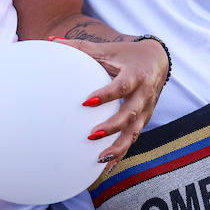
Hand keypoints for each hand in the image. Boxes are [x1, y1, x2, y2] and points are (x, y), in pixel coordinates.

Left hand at [54, 37, 167, 166]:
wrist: (158, 60)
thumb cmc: (126, 55)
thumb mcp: (107, 49)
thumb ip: (80, 47)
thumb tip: (51, 41)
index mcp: (135, 75)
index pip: (121, 87)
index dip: (106, 94)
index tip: (86, 101)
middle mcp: (144, 94)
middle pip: (130, 113)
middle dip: (112, 126)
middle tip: (91, 135)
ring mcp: (146, 110)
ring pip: (134, 132)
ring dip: (118, 146)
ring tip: (99, 158)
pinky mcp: (144, 120)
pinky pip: (133, 139)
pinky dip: (121, 154)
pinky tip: (106, 168)